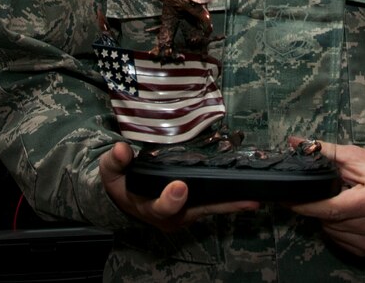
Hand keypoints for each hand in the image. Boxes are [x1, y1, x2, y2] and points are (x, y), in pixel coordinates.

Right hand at [100, 141, 259, 231]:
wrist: (128, 194)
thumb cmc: (121, 182)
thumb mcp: (111, 172)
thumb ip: (115, 162)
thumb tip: (121, 150)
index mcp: (149, 207)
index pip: (161, 207)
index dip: (171, 199)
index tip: (180, 187)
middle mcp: (172, 214)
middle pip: (195, 210)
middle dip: (215, 204)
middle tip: (234, 195)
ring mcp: (187, 211)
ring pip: (211, 208)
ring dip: (231, 204)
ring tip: (252, 200)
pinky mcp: (198, 204)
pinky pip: (216, 202)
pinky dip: (232, 200)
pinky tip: (251, 197)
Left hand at [289, 142, 364, 256]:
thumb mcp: (356, 156)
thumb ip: (325, 151)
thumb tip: (295, 142)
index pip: (330, 208)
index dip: (306, 205)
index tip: (286, 199)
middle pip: (329, 221)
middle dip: (320, 206)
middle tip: (326, 191)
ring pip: (332, 233)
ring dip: (329, 218)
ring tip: (342, 199)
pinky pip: (341, 242)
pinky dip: (338, 228)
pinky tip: (347, 214)